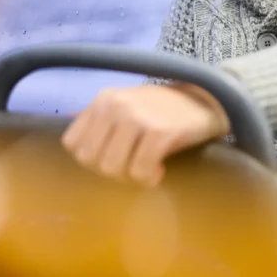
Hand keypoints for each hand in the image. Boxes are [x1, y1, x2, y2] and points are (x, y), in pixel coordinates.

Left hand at [61, 83, 229, 186]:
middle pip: (91, 160)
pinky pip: (140, 171)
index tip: (114, 156)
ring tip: (148, 166)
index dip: (91, 158)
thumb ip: (99, 119)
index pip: (73, 144)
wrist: (206, 100)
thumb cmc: (163, 109)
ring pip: (112, 168)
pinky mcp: (160, 132)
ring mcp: (137, 117)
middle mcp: (116, 104)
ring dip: (131, 176)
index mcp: (104, 99)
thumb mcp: (126, 105)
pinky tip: (160, 169)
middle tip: (133, 164)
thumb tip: (70, 135)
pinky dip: (149, 178)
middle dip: (111, 170)